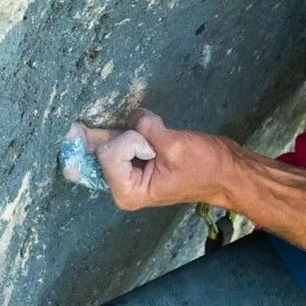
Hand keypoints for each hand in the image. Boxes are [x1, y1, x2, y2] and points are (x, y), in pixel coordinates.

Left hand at [72, 110, 232, 211]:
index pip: (107, 153)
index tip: (153, 147)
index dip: (130, 141)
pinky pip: (119, 142)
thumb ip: (145, 127)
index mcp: (129, 191)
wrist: (227, 173)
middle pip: (97, 151)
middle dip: (97, 134)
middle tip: (79, 124)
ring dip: (115, 131)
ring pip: (106, 144)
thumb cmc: (205, 167)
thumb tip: (132, 114)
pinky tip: (139, 131)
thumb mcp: (173, 145)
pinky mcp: (137, 163)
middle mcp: (123, 186)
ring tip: (129, 131)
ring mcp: (128, 175)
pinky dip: (125, 132)